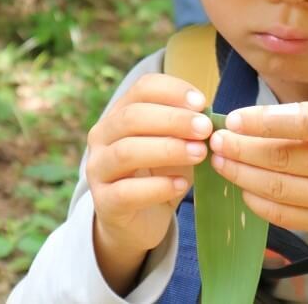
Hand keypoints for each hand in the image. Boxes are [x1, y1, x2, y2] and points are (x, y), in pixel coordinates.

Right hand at [87, 73, 212, 256]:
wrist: (140, 220)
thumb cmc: (161, 172)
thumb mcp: (175, 143)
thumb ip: (187, 128)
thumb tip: (208, 116)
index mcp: (120, 113)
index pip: (142, 88)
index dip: (173, 91)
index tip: (202, 103)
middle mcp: (102, 136)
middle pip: (132, 117)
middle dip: (173, 120)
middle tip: (205, 128)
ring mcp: (98, 169)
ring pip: (126, 151)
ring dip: (168, 149)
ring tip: (200, 153)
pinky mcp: (104, 202)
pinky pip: (127, 191)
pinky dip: (158, 187)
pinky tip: (182, 185)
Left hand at [208, 102, 307, 234]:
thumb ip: (299, 118)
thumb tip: (244, 123)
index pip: (301, 122)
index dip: (262, 121)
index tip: (232, 120)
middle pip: (284, 158)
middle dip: (241, 150)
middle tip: (216, 142)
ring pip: (280, 188)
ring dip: (242, 175)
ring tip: (220, 162)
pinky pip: (285, 216)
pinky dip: (258, 201)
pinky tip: (242, 186)